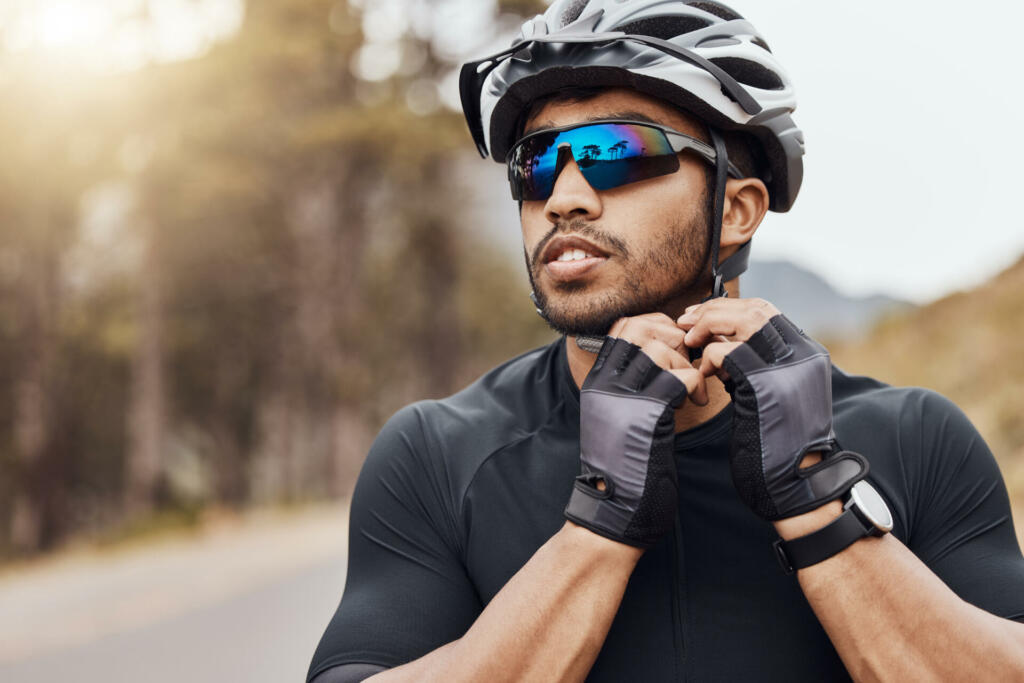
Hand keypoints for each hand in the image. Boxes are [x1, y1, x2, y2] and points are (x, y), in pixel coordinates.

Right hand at [564, 314, 704, 547]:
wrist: (614, 512)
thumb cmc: (626, 469)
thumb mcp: (619, 418)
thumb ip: (632, 387)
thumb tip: (661, 358)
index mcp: (598, 383)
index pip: (622, 327)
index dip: (655, 325)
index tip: (675, 345)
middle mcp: (605, 386)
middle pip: (638, 328)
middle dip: (673, 337)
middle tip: (687, 362)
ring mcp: (622, 399)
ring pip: (659, 349)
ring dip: (686, 363)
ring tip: (693, 387)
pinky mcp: (645, 417)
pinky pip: (678, 378)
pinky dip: (694, 384)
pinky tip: (695, 400)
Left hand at [677, 299, 867, 519]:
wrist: (796, 486)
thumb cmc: (777, 445)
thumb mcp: (772, 395)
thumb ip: (754, 365)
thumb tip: (719, 341)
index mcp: (807, 355)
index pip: (765, 311)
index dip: (729, 308)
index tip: (699, 316)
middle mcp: (803, 356)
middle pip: (755, 310)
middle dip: (714, 312)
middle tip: (685, 323)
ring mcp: (788, 370)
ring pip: (744, 322)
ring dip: (710, 328)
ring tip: (691, 343)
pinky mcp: (767, 387)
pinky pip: (728, 353)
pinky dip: (709, 358)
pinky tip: (704, 375)